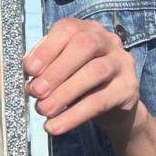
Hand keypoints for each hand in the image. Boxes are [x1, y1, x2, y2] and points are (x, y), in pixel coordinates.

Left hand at [23, 17, 140, 137]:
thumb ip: (45, 67)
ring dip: (64, 93)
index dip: (47, 48)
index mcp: (86, 29)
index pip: (67, 29)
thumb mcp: (62, 69)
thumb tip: (26, 77)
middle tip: (35, 92)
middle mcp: (107, 40)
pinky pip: (101, 101)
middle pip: (84, 46)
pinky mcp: (129, 88)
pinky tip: (56, 126)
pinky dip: (75, 115)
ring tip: (43, 110)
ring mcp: (122, 63)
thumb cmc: (79, 81)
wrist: (113, 106)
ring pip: (95, 72)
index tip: (29, 69)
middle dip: (56, 70)